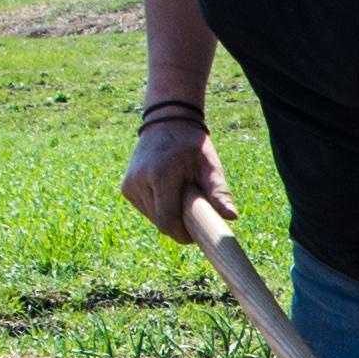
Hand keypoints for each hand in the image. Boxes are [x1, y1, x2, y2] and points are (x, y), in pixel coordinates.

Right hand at [122, 110, 231, 241]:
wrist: (167, 122)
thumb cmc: (192, 145)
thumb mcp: (210, 164)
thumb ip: (219, 191)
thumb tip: (232, 217)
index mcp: (160, 175)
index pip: (167, 220)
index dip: (182, 234)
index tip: (196, 235)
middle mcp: (139, 181)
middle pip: (160, 222)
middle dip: (178, 225)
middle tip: (194, 211)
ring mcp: (129, 185)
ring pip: (153, 218)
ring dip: (169, 216)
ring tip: (181, 196)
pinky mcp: (126, 188)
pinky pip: (146, 210)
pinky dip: (159, 209)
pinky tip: (168, 192)